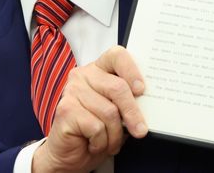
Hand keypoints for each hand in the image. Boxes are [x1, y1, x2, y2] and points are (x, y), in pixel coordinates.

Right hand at [32, 45, 147, 172]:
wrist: (70, 156)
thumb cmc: (95, 133)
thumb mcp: (116, 114)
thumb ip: (127, 103)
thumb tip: (147, 106)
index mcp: (98, 70)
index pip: (117, 56)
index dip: (132, 71)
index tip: (141, 90)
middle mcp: (83, 75)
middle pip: (118, 88)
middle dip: (133, 113)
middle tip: (140, 131)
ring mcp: (72, 91)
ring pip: (109, 112)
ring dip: (115, 135)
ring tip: (110, 142)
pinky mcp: (66, 109)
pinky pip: (97, 127)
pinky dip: (101, 142)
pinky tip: (93, 144)